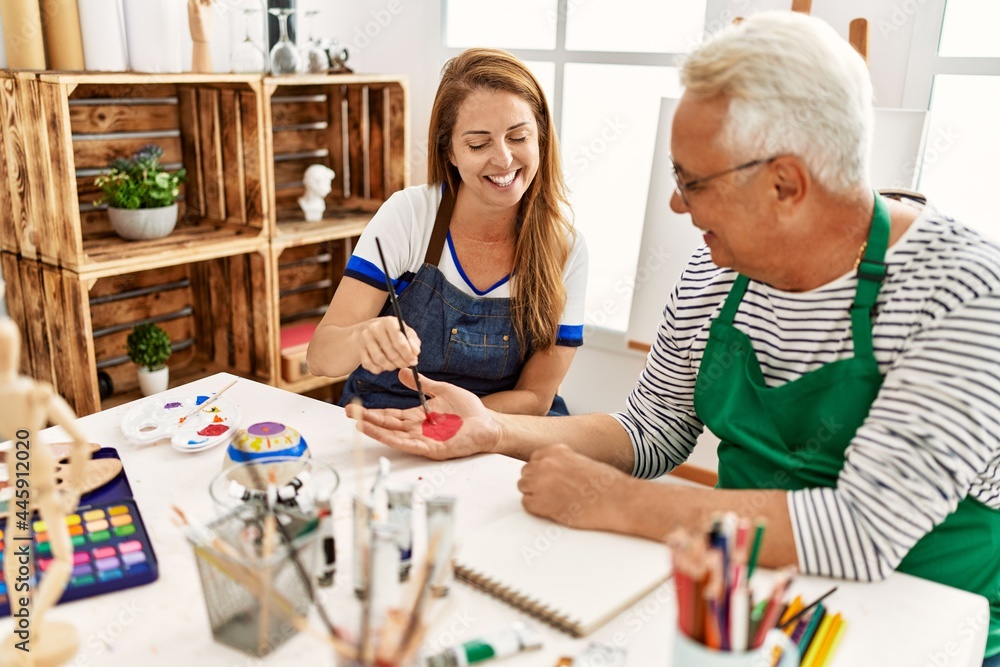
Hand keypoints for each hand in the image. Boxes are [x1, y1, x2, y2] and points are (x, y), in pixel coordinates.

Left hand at [187, 0, 212, 41]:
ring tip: (215, 2)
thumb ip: (197, 8)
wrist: (202, 38)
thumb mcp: (197, 19)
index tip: (209, 0)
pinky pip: (210, 1)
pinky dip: (214, 0)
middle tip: (213, 1)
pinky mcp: (208, 9)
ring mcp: (202, 6)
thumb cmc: (198, 30)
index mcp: (191, 4)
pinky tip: (216, 3)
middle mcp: (196, 3)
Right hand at [346, 370, 499, 459]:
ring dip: (376, 431)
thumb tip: (402, 371)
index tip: (358, 406)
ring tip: (359, 424)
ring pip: (395, 436)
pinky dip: (395, 440)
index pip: (392, 415)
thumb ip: (422, 383)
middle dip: (368, 420)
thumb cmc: (469, 409)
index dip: (375, 412)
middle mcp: (418, 430)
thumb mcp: (442, 391)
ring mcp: (424, 440)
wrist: (489, 422)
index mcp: (419, 417)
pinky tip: (383, 435)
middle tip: (350, 413)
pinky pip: (411, 445)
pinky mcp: (433, 448)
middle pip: (388, 425)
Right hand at [354, 317, 421, 373]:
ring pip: (380, 360)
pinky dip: (378, 369)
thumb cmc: (390, 332)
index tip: (414, 361)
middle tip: (406, 365)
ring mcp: (364, 338)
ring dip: (390, 366)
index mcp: (388, 321)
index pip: (400, 341)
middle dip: (401, 362)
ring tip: (395, 365)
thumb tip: (416, 353)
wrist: (366, 330)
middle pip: (391, 352)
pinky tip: (383, 366)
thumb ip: (412, 341)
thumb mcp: (403, 331)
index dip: (408, 354)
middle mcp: (374, 328)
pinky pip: (369, 364)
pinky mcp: (359, 348)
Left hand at [517, 444, 632, 530]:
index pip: (535, 459)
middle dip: (536, 482)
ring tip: (552, 501)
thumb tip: (554, 474)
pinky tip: (551, 510)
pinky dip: (536, 509)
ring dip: (534, 494)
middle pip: (526, 473)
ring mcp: (540, 483)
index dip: (542, 471)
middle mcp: (545, 463)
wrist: (616, 500)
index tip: (549, 479)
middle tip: (551, 493)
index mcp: (556, 451)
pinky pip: (526, 504)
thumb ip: (564, 464)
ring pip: (523, 487)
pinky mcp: (540, 503)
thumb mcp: (583, 462)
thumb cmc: (607, 484)